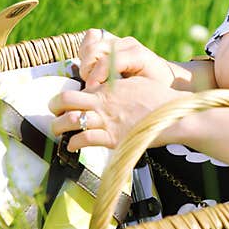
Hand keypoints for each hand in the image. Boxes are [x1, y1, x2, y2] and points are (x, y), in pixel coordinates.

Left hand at [48, 76, 185, 151]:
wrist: (173, 115)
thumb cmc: (159, 99)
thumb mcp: (136, 83)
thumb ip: (118, 85)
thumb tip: (107, 87)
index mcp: (108, 87)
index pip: (78, 87)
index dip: (67, 96)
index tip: (66, 103)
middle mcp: (103, 102)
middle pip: (65, 99)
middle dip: (54, 106)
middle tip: (54, 112)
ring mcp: (107, 120)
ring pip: (70, 120)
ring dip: (59, 127)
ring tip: (58, 131)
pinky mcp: (112, 138)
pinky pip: (84, 140)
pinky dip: (74, 144)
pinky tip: (72, 146)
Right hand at [78, 29, 174, 87]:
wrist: (165, 76)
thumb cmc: (156, 88)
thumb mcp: (147, 92)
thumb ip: (128, 91)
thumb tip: (104, 91)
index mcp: (137, 54)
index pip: (106, 62)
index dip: (95, 78)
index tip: (92, 92)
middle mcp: (127, 43)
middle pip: (94, 50)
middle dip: (88, 71)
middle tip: (92, 87)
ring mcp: (119, 40)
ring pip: (90, 42)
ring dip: (85, 62)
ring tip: (93, 79)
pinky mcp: (111, 40)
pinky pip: (90, 38)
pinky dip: (86, 53)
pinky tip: (92, 69)